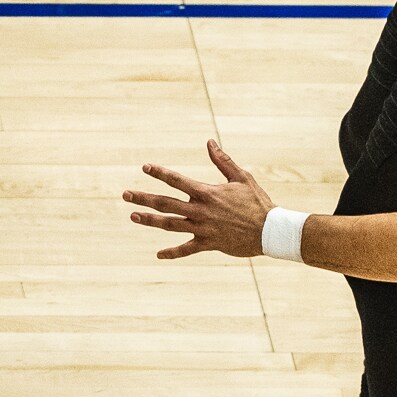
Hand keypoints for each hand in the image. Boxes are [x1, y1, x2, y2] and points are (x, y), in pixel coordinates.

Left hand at [124, 140, 272, 258]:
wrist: (271, 231)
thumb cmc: (258, 202)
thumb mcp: (242, 178)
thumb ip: (223, 161)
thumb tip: (209, 142)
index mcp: (207, 193)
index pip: (177, 180)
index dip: (160, 173)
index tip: (145, 168)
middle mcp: (201, 210)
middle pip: (166, 203)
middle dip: (144, 198)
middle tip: (125, 195)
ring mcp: (203, 228)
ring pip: (170, 225)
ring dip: (150, 221)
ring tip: (133, 216)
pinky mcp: (209, 244)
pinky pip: (187, 249)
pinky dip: (173, 253)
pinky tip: (159, 255)